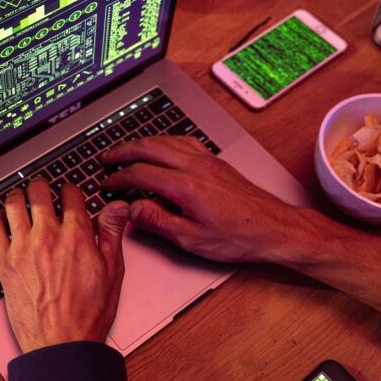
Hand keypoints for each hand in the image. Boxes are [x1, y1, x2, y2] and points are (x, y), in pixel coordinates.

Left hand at [0, 178, 128, 352]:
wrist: (61, 343)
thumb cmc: (87, 314)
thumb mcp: (113, 271)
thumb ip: (112, 233)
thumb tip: (118, 207)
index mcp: (77, 235)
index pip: (70, 194)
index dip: (71, 189)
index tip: (69, 193)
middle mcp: (48, 236)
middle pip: (39, 192)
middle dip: (42, 186)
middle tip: (42, 187)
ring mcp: (23, 248)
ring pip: (14, 204)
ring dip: (18, 196)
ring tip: (21, 197)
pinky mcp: (4, 262)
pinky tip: (2, 220)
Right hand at [101, 136, 306, 263]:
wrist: (273, 227)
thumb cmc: (238, 236)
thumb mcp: (191, 239)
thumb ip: (158, 222)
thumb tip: (133, 210)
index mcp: (185, 186)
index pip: (141, 174)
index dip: (119, 178)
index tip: (107, 184)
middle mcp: (195, 167)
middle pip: (150, 147)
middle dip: (124, 151)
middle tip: (107, 157)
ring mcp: (207, 161)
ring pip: (167, 140)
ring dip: (143, 143)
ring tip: (128, 149)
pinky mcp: (216, 162)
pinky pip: (184, 142)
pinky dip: (165, 141)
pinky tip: (163, 147)